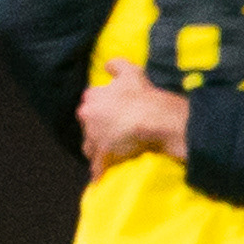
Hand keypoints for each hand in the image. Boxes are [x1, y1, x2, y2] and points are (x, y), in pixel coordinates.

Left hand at [77, 59, 187, 173]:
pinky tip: (101, 178)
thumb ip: (116, 65)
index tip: (112, 111)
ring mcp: (94, 137)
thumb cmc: (144, 96)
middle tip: (114, 132)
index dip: (102, 107)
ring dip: (97, 149)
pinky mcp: (104, 155)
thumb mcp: (132, 72)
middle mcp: (88, 117)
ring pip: (90, 146)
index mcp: (92, 98)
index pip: (90, 102)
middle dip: (97, 129)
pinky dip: (99, 172)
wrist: (155, 119)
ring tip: (111, 153)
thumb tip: (107, 65)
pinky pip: (98, 167)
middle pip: (88, 125)